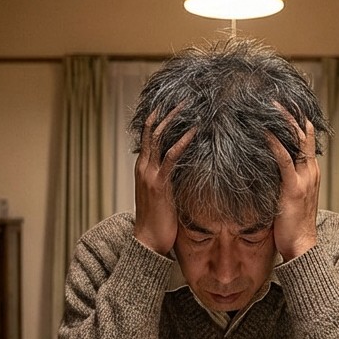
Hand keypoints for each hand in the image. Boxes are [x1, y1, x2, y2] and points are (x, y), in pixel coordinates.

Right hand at [133, 105, 194, 254]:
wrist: (147, 241)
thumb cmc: (158, 220)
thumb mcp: (162, 194)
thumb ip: (169, 178)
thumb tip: (186, 169)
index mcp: (143, 167)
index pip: (150, 135)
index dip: (160, 117)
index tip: (174, 104)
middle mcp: (144, 166)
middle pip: (153, 130)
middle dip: (168, 112)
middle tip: (184, 98)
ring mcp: (150, 174)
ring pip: (160, 137)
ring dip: (174, 119)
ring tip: (189, 106)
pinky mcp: (160, 183)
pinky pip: (172, 156)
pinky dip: (183, 141)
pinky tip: (195, 131)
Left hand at [268, 104, 318, 260]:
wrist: (303, 246)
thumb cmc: (291, 224)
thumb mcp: (290, 196)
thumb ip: (283, 179)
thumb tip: (266, 167)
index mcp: (311, 171)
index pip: (306, 136)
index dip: (296, 118)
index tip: (281, 103)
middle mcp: (311, 171)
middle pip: (304, 132)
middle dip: (290, 112)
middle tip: (273, 95)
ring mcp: (304, 178)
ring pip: (296, 140)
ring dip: (282, 121)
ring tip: (267, 104)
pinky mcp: (293, 188)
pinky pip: (283, 160)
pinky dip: (273, 143)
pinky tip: (262, 132)